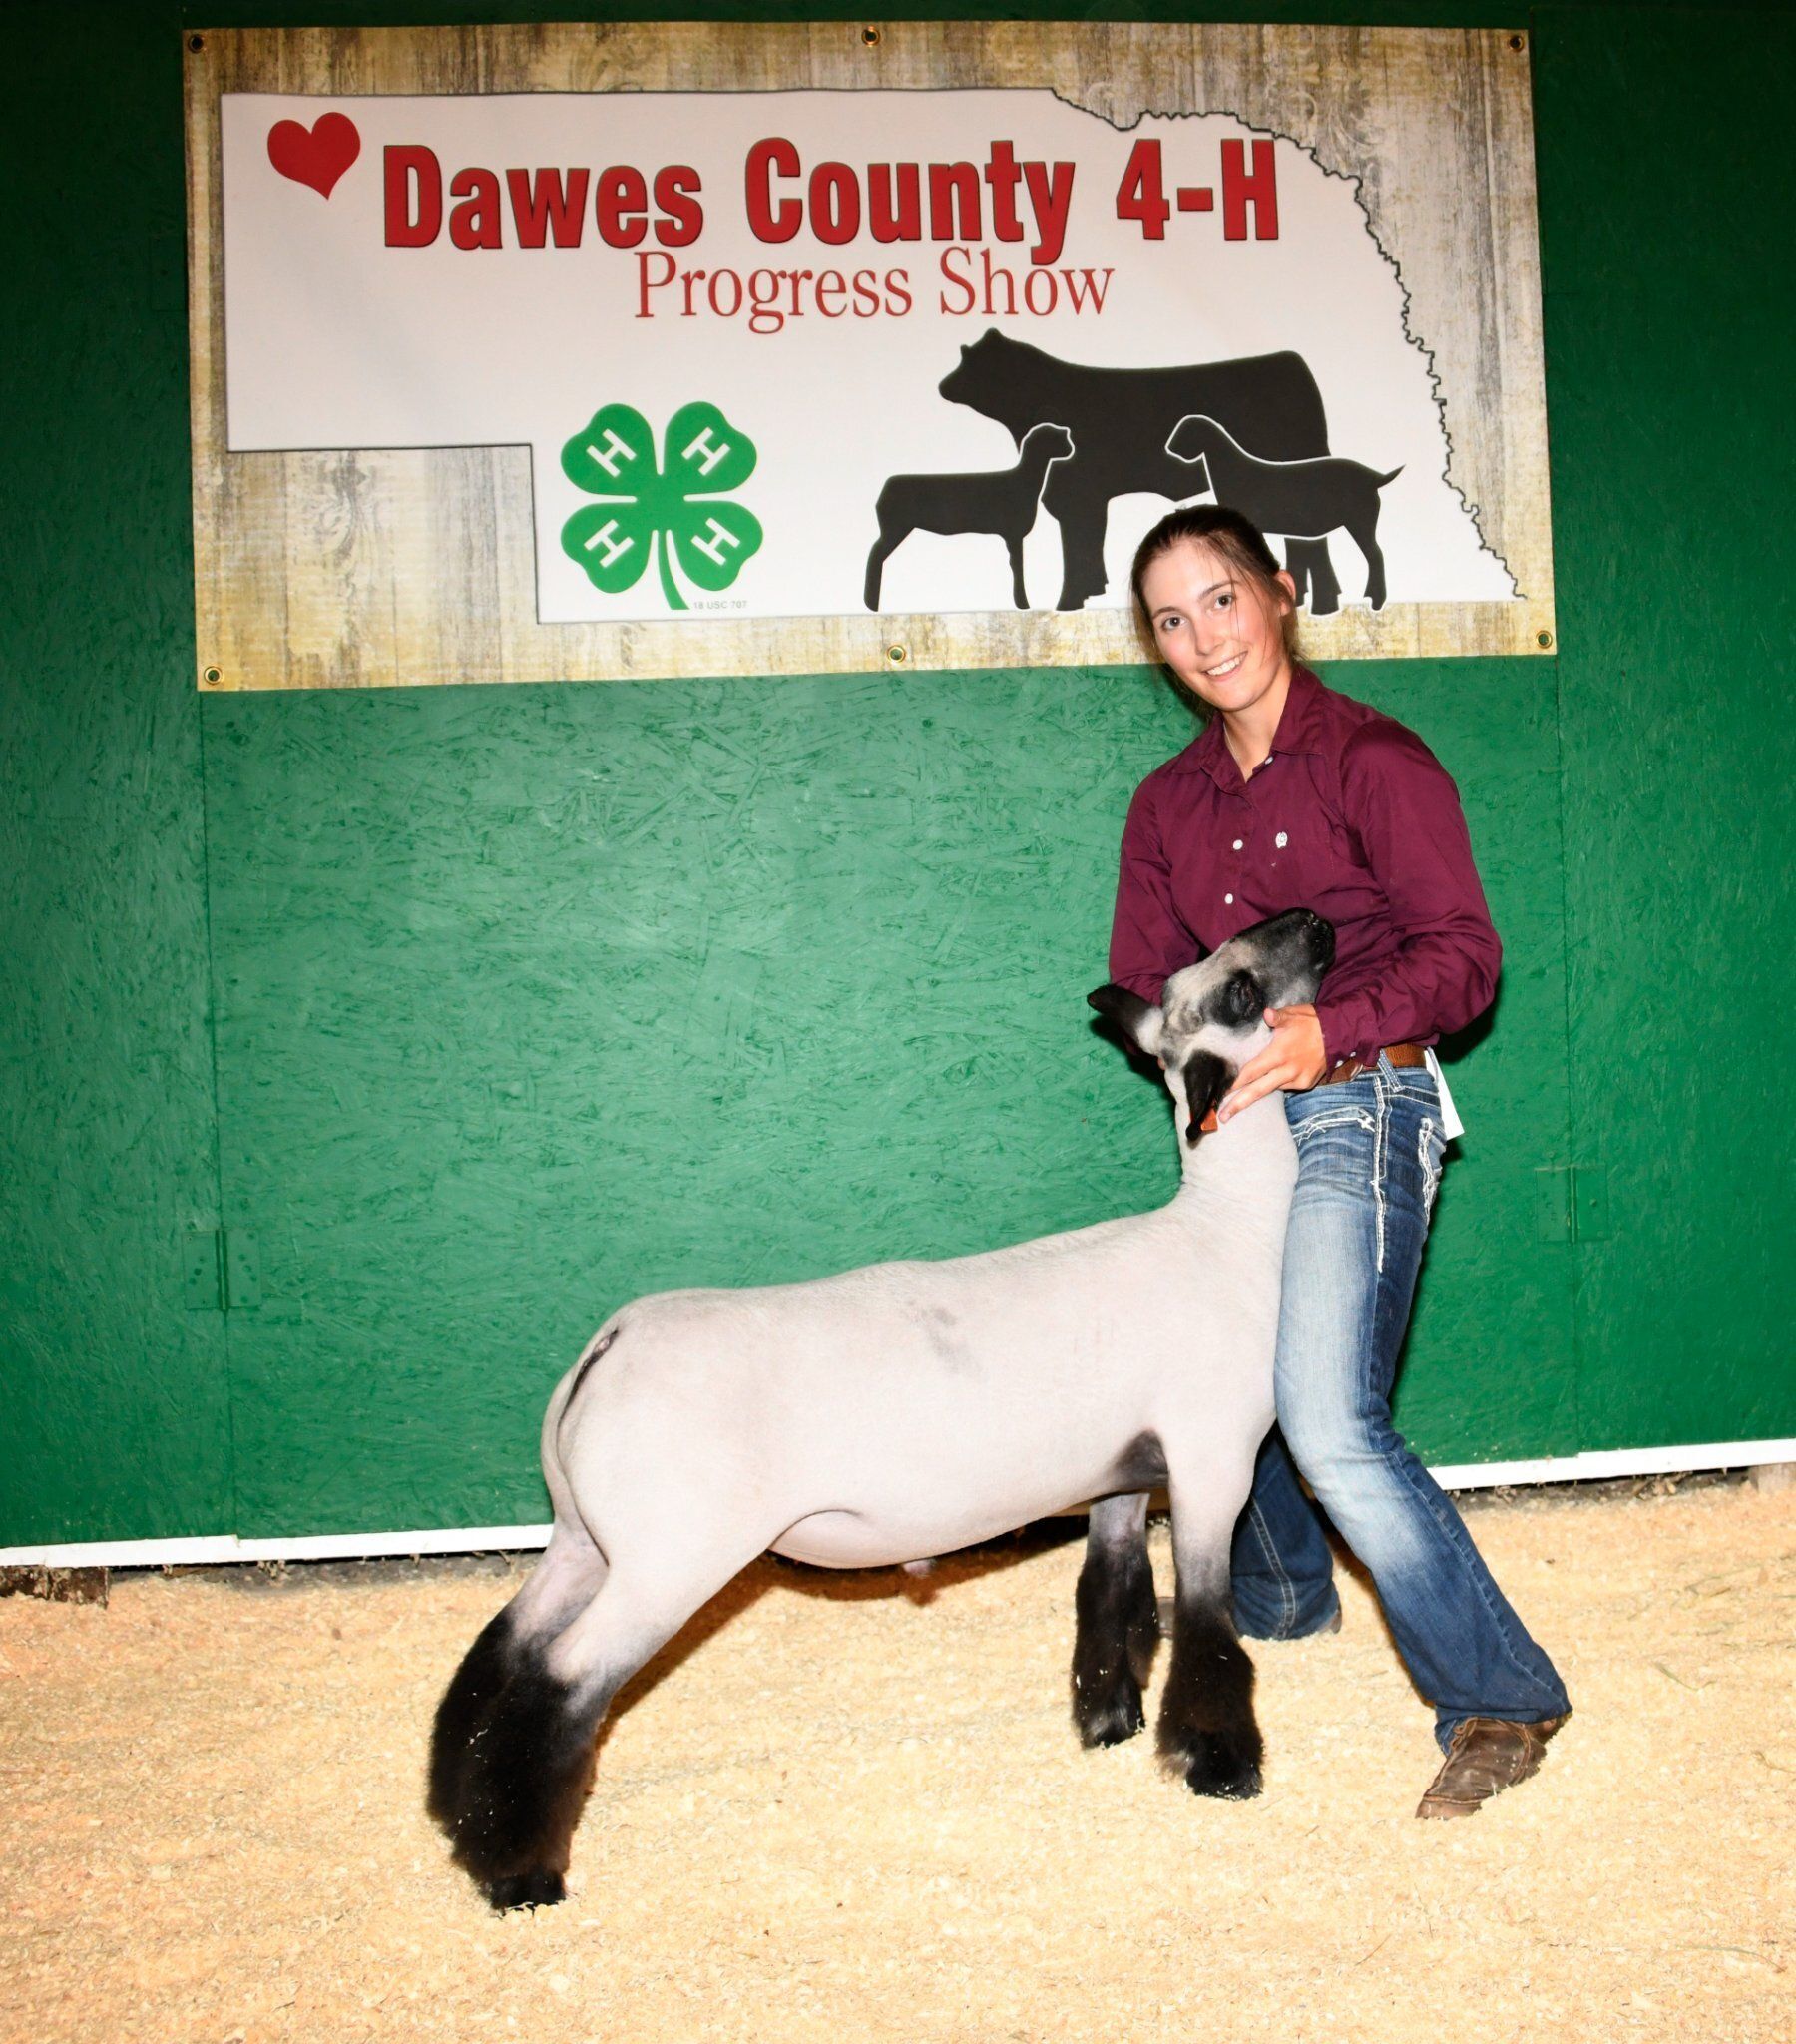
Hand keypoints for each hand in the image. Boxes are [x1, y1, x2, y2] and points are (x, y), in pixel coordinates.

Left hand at [1217, 1004, 1327, 1122]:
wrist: (1341, 1033)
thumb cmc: (1312, 1021)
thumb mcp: (1294, 1014)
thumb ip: (1277, 1017)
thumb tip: (1266, 1014)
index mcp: (1280, 1054)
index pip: (1252, 1072)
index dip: (1235, 1084)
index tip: (1220, 1093)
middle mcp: (1288, 1071)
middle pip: (1258, 1091)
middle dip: (1239, 1104)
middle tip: (1222, 1116)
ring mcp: (1298, 1080)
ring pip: (1271, 1088)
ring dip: (1257, 1093)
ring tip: (1238, 1100)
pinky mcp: (1306, 1084)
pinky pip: (1286, 1086)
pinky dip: (1276, 1083)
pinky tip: (1273, 1077)